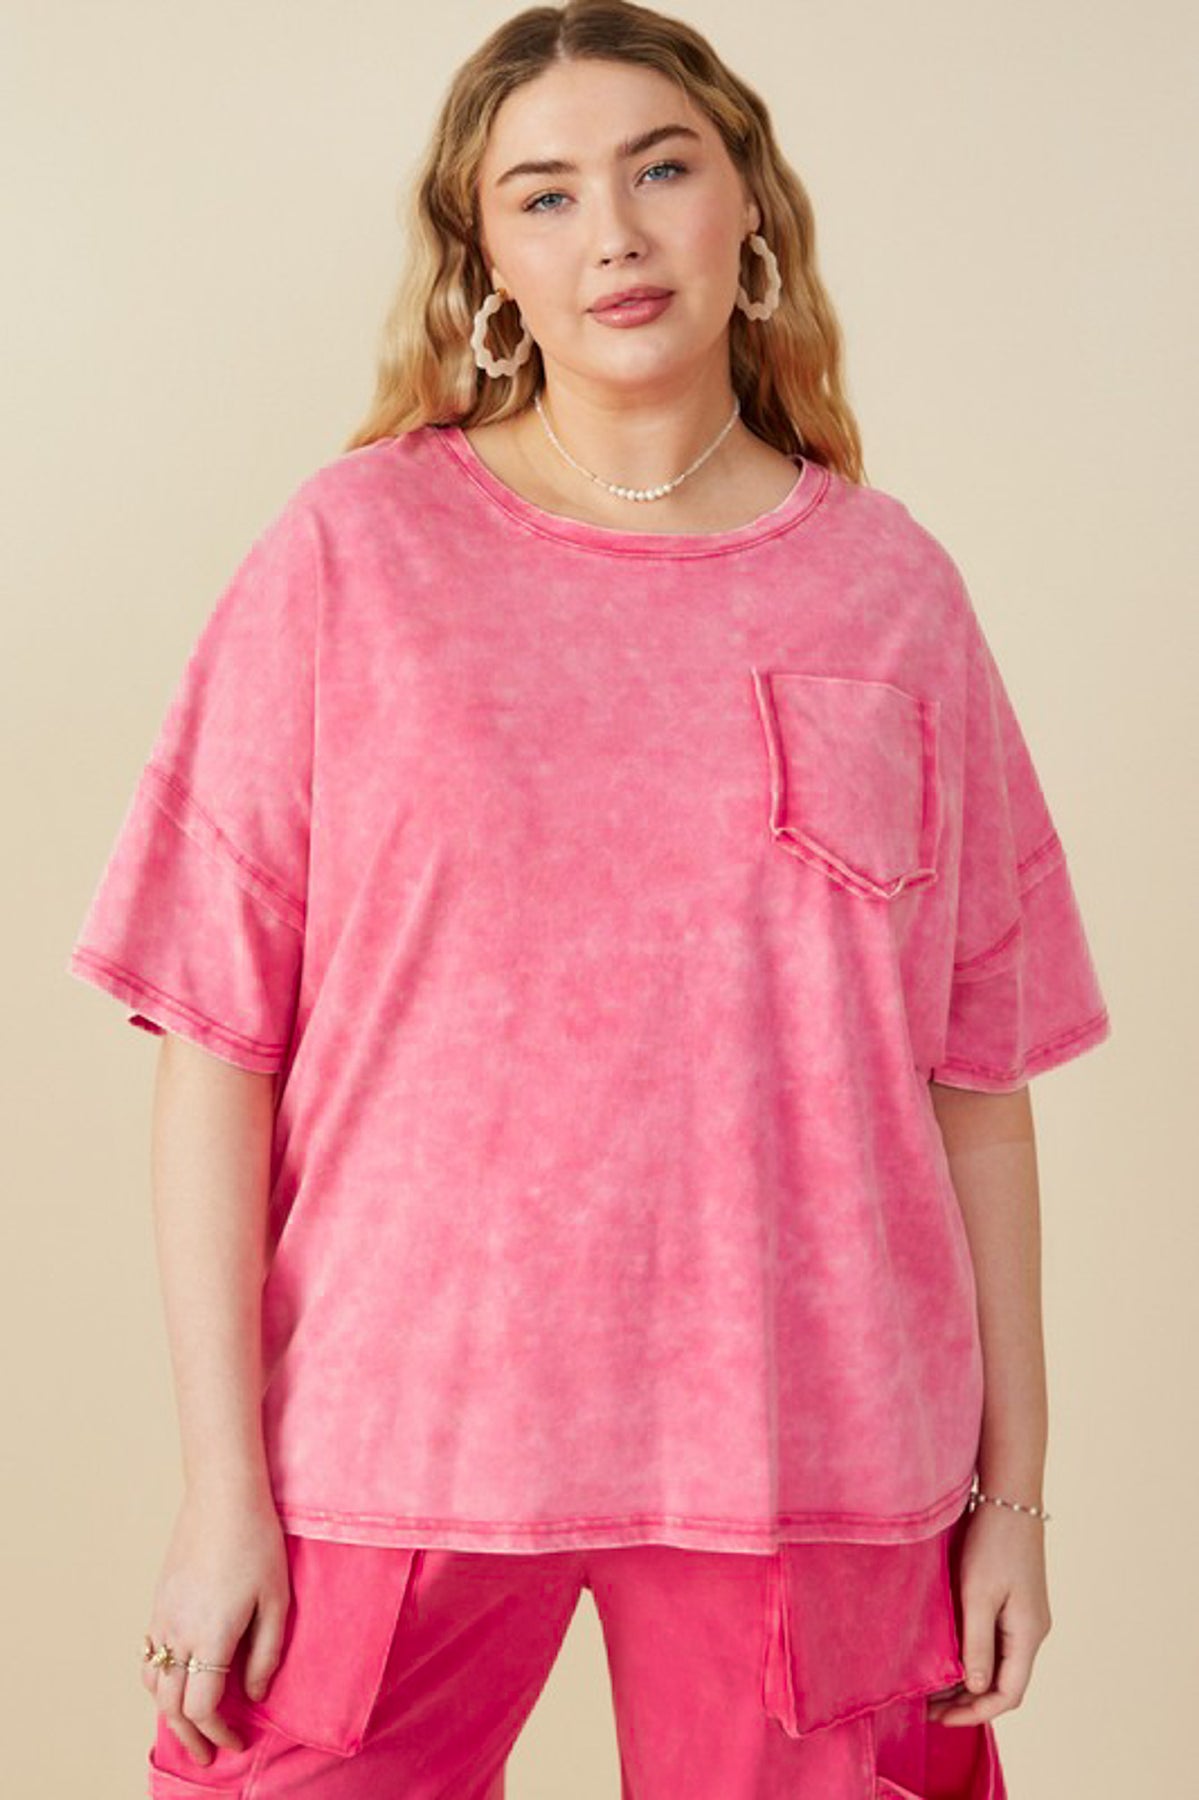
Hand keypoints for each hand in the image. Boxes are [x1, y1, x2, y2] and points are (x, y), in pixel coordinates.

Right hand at [142, 1485, 289, 1765]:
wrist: (223, 1496)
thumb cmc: (257, 1543)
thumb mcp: (277, 1600)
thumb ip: (266, 1653)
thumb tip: (254, 1694)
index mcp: (210, 1636)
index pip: (202, 1708)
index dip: (217, 1734)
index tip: (236, 1743)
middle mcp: (178, 1632)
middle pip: (171, 1705)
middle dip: (190, 1737)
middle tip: (208, 1755)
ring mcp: (162, 1616)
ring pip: (154, 1682)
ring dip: (170, 1711)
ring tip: (192, 1724)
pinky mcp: (158, 1601)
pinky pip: (149, 1655)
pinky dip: (159, 1680)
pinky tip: (178, 1680)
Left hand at [925, 1500, 1051, 1727]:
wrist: (1009, 1497)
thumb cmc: (992, 1542)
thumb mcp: (978, 1595)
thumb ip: (976, 1644)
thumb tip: (974, 1688)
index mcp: (1028, 1634)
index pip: (1008, 1694)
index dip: (976, 1712)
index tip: (941, 1719)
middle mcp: (1032, 1631)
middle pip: (1003, 1682)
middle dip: (968, 1700)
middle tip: (928, 1708)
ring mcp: (1025, 1617)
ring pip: (999, 1663)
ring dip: (968, 1679)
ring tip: (931, 1687)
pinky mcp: (1015, 1602)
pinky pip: (996, 1642)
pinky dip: (972, 1655)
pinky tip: (946, 1655)